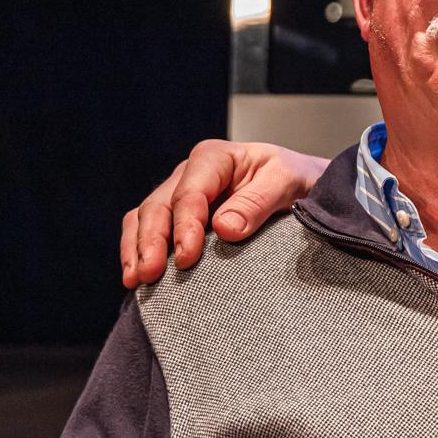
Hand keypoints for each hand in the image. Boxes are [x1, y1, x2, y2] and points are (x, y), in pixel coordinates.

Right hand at [121, 141, 325, 287]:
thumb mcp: (286, 182)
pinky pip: (147, 228)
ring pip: (145, 217)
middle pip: (160, 205)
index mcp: (215, 158)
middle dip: (151, 241)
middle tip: (151, 274)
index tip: (187, 257)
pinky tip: (135, 277)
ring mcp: (180, 192)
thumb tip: (224, 228)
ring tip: (136, 280)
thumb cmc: (293, 179)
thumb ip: (257, 202)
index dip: (185, 226)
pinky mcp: (178, 214)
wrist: (301, 184)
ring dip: (137, 249)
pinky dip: (137, 250)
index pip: (190, 193)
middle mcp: (190, 173)